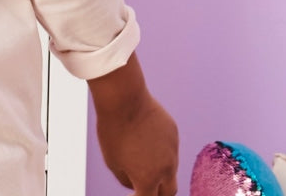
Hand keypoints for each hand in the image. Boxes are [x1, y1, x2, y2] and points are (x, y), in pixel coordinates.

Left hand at [89, 55, 178, 194]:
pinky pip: (170, 148)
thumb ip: (126, 179)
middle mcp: (165, 168)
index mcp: (148, 179)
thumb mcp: (112, 161)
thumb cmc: (113, 129)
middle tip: (146, 186)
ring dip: (160, 170)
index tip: (134, 194)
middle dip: (159, 193)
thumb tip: (135, 183)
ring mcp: (173, 150)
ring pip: (171, 169)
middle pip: (168, 192)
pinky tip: (147, 137)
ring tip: (144, 158)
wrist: (123, 98)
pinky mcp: (173, 133)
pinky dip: (161, 149)